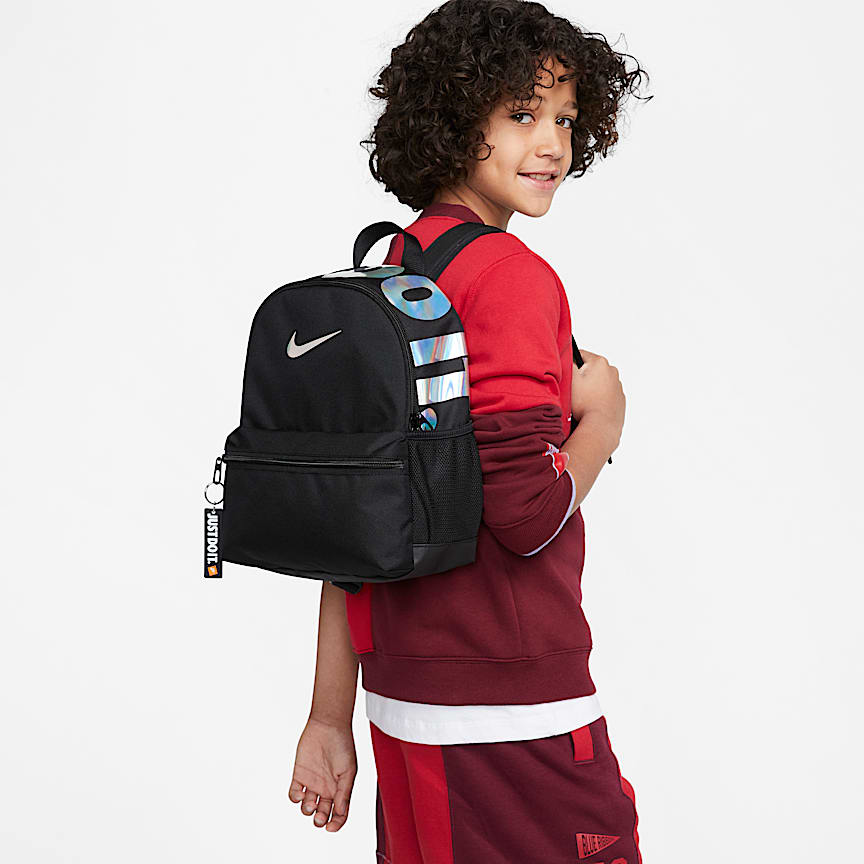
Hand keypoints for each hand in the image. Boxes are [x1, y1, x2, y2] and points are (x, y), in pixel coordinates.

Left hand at [287, 716, 356, 831]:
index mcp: (340, 788)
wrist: (328, 725)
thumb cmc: (342, 744)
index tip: (330, 827)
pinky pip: (294, 793)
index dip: (336, 823)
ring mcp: (313, 782)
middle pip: (322, 813)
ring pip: (307, 806)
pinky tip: (299, 794)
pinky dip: (295, 797)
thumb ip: (344, 792)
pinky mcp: (299, 775)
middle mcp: (326, 788)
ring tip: (310, 803)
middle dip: (320, 819)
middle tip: (319, 817)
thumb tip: (340, 812)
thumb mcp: (348, 770)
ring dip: (307, 810)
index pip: (339, 813)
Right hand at [571, 349, 625, 449]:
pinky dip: (598, 398)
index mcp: (600, 363)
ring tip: (583, 401)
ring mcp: (617, 386)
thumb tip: (569, 358)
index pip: (580, 354)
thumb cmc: (585, 404)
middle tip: (575, 390)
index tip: (568, 375)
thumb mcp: (570, 378)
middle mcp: (612, 371)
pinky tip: (591, 406)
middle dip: (582, 377)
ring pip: (599, 382)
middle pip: (591, 369)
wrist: (601, 425)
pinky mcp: (619, 399)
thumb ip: (568, 363)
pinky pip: (605, 394)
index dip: (571, 364)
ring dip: (591, 388)